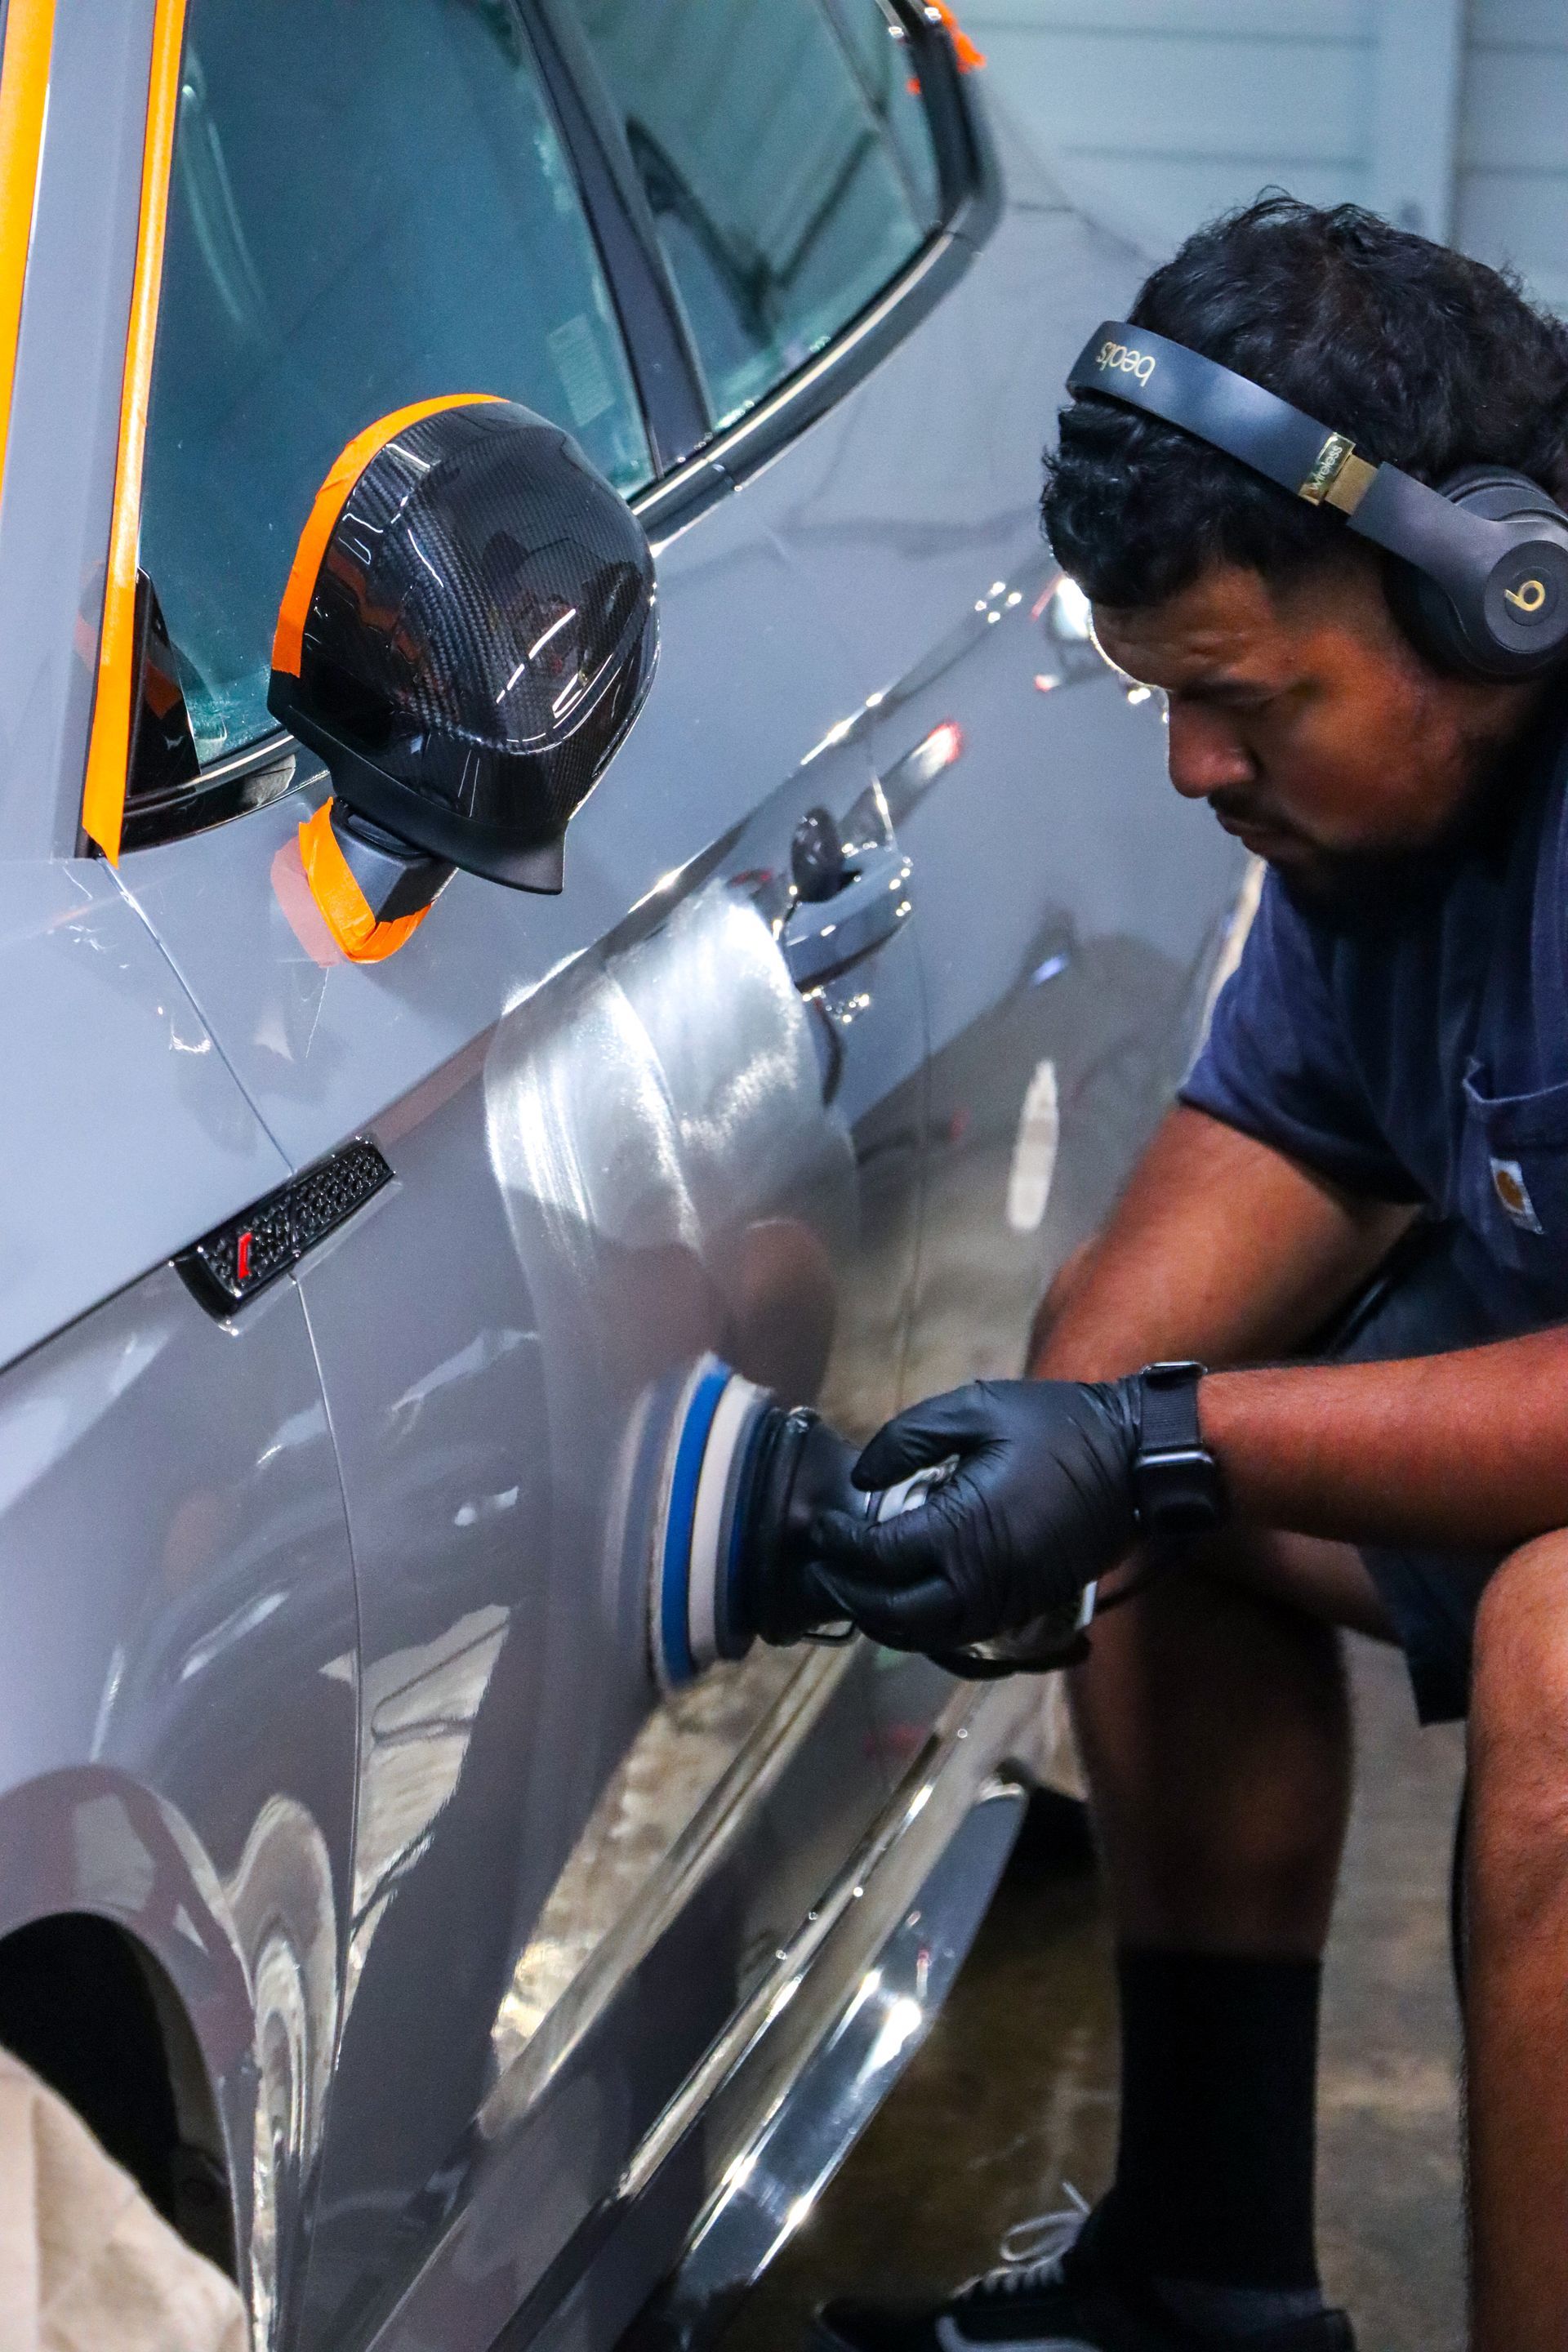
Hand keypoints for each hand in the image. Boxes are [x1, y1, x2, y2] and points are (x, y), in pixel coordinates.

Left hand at [809, 1377, 1140, 1650]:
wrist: (1134, 1461)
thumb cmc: (1055, 1427)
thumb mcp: (976, 1409)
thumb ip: (907, 1438)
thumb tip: (862, 1479)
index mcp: (961, 1531)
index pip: (878, 1557)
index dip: (840, 1546)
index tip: (820, 1528)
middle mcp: (979, 1582)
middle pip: (893, 1615)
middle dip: (850, 1596)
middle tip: (822, 1570)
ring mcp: (1005, 1603)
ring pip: (925, 1637)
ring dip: (883, 1620)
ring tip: (855, 1589)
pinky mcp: (1023, 1609)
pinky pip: (960, 1635)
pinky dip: (923, 1626)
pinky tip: (905, 1598)